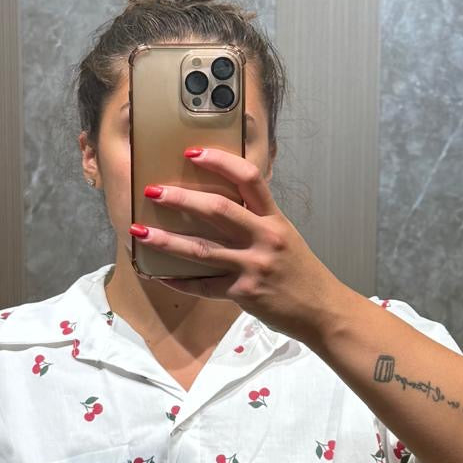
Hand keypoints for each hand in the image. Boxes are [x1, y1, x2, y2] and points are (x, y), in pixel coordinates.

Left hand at [133, 147, 341, 341]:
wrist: (322, 311)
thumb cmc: (301, 273)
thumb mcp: (285, 238)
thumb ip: (257, 222)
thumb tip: (218, 208)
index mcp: (274, 219)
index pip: (249, 178)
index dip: (219, 161)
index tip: (192, 152)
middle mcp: (265, 238)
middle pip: (218, 209)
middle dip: (180, 199)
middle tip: (152, 191)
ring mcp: (254, 266)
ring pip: (202, 249)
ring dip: (166, 240)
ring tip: (139, 232)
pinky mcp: (244, 293)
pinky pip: (204, 286)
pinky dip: (180, 280)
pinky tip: (159, 274)